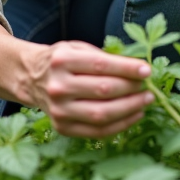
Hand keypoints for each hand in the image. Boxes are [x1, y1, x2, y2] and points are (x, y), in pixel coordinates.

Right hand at [24, 40, 154, 137]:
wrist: (31, 78)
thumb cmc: (62, 61)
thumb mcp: (77, 48)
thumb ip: (104, 57)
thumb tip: (138, 69)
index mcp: (62, 60)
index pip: (101, 65)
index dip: (127, 68)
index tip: (146, 70)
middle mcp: (58, 86)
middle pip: (103, 90)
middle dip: (132, 89)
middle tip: (149, 87)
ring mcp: (59, 110)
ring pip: (102, 114)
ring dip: (130, 109)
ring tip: (146, 101)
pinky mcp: (62, 127)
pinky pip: (97, 131)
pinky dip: (120, 125)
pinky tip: (134, 115)